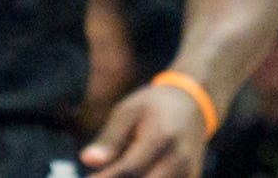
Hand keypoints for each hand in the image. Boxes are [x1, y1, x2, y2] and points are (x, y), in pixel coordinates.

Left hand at [83, 78, 214, 177]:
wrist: (191, 106)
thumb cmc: (153, 107)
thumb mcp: (127, 112)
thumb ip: (110, 139)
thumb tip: (87, 160)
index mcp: (162, 137)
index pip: (130, 168)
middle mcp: (179, 160)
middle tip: (97, 176)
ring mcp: (189, 174)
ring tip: (114, 169)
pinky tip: (132, 171)